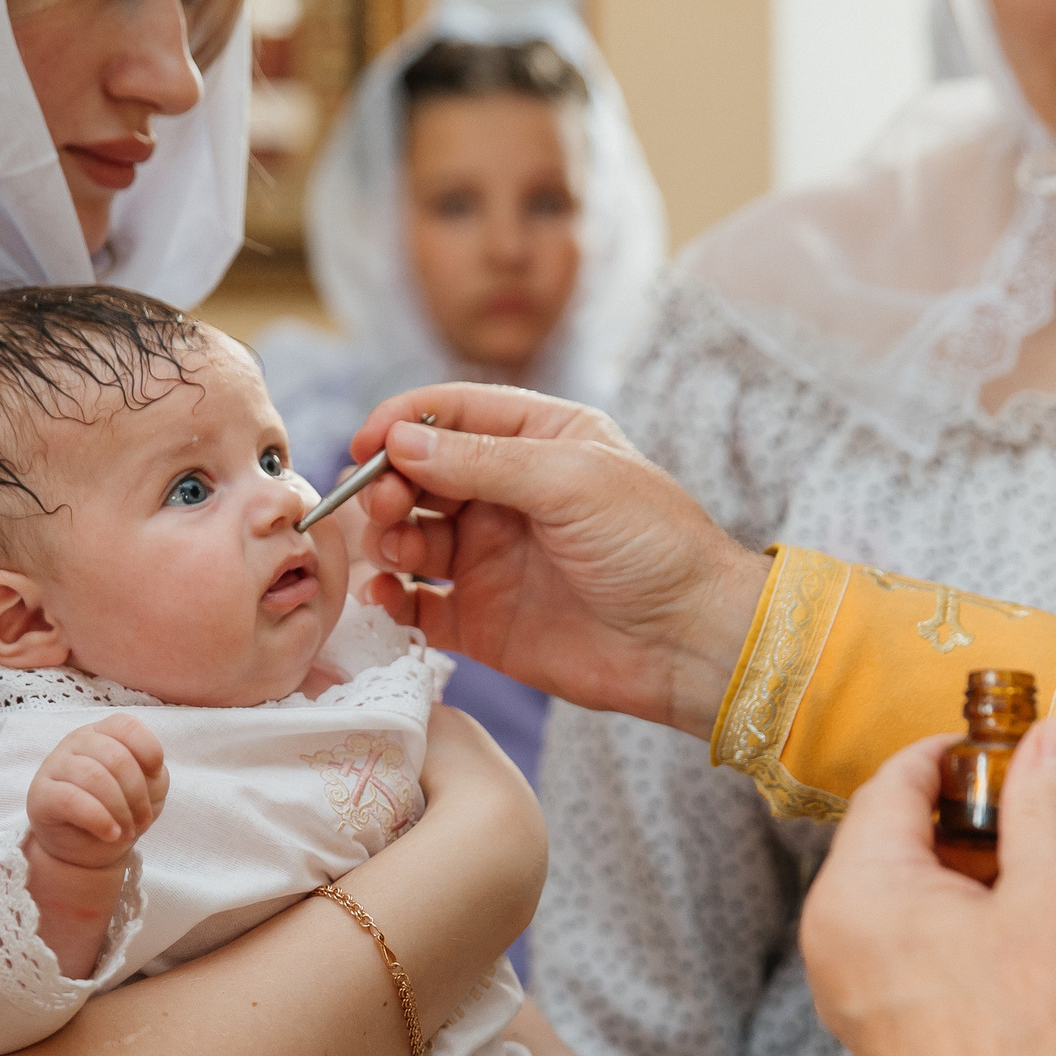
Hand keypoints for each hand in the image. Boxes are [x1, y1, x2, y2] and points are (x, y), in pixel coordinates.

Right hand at [25, 714, 167, 868]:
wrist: (84, 849)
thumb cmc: (116, 812)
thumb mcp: (146, 792)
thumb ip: (153, 775)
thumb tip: (150, 772)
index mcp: (103, 734)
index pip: (126, 726)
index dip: (149, 750)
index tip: (155, 776)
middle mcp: (76, 742)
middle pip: (116, 757)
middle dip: (137, 795)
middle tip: (141, 822)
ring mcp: (55, 765)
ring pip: (94, 777)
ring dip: (120, 810)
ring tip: (126, 832)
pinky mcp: (41, 794)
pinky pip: (71, 800)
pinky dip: (98, 819)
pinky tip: (110, 833)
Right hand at [346, 385, 768, 738]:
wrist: (690, 641)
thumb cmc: (654, 546)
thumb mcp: (571, 479)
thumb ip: (481, 460)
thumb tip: (400, 444)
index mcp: (540, 439)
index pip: (451, 414)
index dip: (401, 423)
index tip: (365, 446)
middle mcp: (509, 495)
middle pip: (420, 474)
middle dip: (389, 484)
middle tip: (382, 506)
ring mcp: (493, 557)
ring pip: (412, 535)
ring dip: (388, 537)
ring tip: (392, 551)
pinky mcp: (483, 619)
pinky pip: (419, 603)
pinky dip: (393, 597)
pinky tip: (388, 595)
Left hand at [798, 720, 1055, 1055]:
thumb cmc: (1047, 1038)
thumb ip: (1049, 799)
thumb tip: (1054, 731)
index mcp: (855, 897)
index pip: (894, 784)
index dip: (967, 754)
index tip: (1031, 742)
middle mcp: (844, 946)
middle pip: (926, 846)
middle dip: (1023, 828)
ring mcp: (872, 999)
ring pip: (953, 905)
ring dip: (1037, 881)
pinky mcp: (910, 1041)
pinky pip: (955, 958)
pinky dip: (1019, 936)